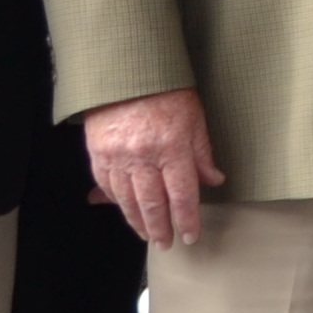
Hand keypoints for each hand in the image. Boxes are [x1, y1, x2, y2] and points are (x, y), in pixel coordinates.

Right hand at [85, 88, 226, 248]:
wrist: (125, 69)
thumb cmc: (164, 90)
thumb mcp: (194, 117)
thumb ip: (202, 152)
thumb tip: (214, 179)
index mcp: (172, 147)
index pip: (182, 195)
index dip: (187, 219)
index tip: (190, 235)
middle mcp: (143, 156)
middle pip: (153, 204)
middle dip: (160, 228)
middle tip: (165, 242)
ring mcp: (117, 155)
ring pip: (127, 200)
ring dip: (137, 220)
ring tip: (147, 233)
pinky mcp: (98, 152)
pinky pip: (106, 185)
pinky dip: (115, 200)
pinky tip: (123, 209)